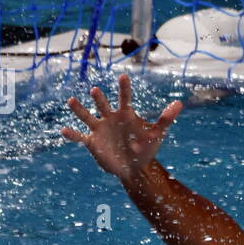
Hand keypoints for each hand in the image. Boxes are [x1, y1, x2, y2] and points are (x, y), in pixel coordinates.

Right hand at [61, 73, 182, 183]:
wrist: (134, 167)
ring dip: (79, 109)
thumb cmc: (146, 147)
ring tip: (72, 101)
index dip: (124, 88)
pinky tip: (64, 130)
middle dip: (99, 98)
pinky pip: (80, 136)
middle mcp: (110, 118)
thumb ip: (166, 119)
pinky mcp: (92, 142)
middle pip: (103, 105)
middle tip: (95, 90)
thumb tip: (179, 103)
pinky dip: (72, 134)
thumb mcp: (157, 134)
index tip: (123, 77)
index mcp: (126, 114)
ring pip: (87, 116)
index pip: (124, 98)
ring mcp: (100, 129)